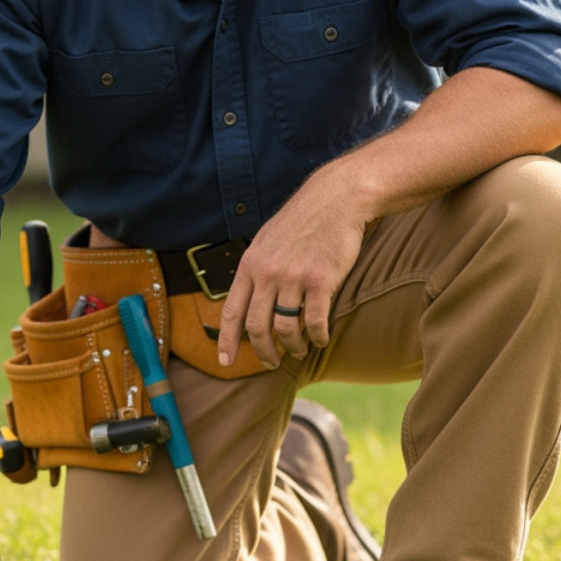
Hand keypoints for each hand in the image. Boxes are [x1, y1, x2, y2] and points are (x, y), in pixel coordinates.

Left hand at [216, 169, 368, 368]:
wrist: (335, 198)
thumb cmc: (302, 220)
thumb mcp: (266, 240)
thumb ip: (256, 269)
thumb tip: (247, 297)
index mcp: (250, 265)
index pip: (231, 311)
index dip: (227, 340)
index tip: (226, 362)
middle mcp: (267, 273)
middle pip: (256, 327)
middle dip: (262, 352)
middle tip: (271, 363)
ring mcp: (293, 277)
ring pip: (285, 328)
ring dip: (293, 346)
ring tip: (300, 351)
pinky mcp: (321, 279)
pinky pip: (315, 321)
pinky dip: (318, 337)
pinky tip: (321, 340)